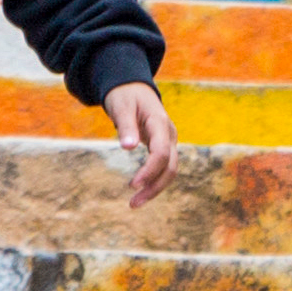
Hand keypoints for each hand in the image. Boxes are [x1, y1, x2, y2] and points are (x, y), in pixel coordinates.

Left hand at [105, 81, 180, 204]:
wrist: (132, 86)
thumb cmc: (124, 95)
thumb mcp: (121, 106)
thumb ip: (126, 126)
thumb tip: (128, 147)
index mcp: (160, 123)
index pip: (161, 152)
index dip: (149, 171)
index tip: (132, 185)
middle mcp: (169, 134)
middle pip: (170, 167)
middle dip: (154, 187)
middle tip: (133, 204)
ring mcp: (169, 141)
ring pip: (169, 171)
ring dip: (155, 188)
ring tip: (134, 203)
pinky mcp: (163, 146)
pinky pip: (163, 167)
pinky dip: (154, 181)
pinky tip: (140, 191)